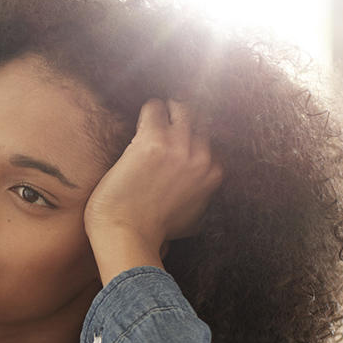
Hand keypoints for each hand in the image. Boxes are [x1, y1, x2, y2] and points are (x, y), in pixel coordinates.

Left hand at [83, 99, 222, 284]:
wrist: (127, 235)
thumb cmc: (154, 231)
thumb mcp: (194, 218)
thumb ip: (202, 197)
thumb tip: (201, 189)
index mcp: (214, 173)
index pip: (212, 138)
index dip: (195, 134)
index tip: (181, 134)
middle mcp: (201, 156)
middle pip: (199, 118)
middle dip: (184, 116)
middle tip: (168, 116)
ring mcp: (178, 145)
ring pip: (180, 107)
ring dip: (167, 108)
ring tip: (155, 113)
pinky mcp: (152, 140)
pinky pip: (154, 108)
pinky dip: (149, 109)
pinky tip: (142, 116)